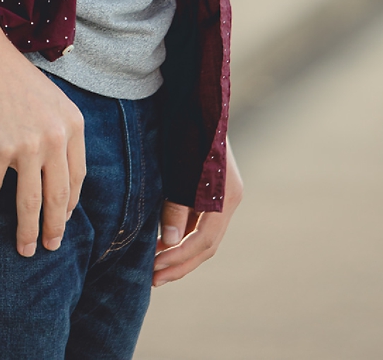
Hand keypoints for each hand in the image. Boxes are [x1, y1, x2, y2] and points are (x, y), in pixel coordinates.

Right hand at [0, 49, 85, 257]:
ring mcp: (28, 143)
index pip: (77, 176)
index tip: (64, 220)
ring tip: (25, 250)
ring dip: (27, 230)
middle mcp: (56, 136)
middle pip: (58, 195)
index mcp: (73, 125)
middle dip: (55, 226)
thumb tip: (59, 169)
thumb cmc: (14, 80)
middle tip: (50, 248)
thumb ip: (60, 132)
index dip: (71, 203)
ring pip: (30, 199)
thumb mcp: (51, 102)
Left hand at [153, 138, 243, 286]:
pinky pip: (201, 224)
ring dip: (181, 254)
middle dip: (180, 264)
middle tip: (154, 279)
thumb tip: (168, 242)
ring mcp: (223, 196)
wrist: (197, 102)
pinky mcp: (214, 191)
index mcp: (226, 196)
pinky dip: (183, 238)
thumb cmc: (186, 134)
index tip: (153, 271)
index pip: (203, 241)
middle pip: (207, 245)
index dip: (178, 259)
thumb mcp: (178, 172)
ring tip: (156, 267)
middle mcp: (229, 199)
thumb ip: (175, 208)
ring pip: (204, 237)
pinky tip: (164, 243)